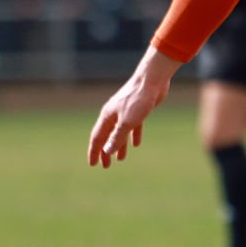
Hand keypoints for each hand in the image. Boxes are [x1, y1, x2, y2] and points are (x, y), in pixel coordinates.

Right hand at [88, 48, 177, 167]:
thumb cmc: (139, 100)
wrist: (152, 80)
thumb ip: (117, 137)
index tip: (93, 164)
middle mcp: (113, 114)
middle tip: (105, 166)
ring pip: (119, 132)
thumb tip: (107, 151)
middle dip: (105, 151)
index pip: (97, 138)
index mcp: (107, 117)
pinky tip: (136, 144)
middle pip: (107, 136)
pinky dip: (133, 136)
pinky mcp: (138, 110)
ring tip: (120, 159)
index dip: (94, 152)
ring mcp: (125, 111)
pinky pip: (133, 126)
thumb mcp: (127, 122)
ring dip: (119, 145)